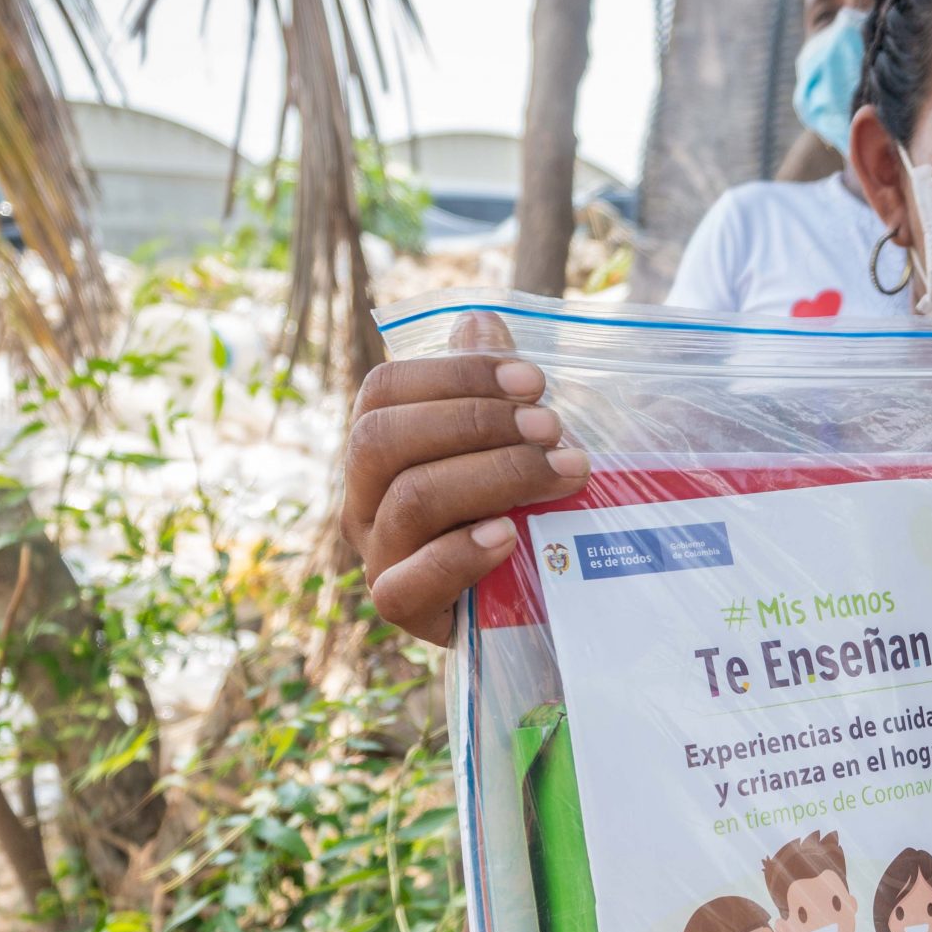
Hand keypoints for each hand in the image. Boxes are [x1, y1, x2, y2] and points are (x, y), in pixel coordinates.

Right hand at [342, 311, 590, 644]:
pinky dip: (459, 554)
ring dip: (495, 476)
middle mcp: (366, 498)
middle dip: (474, 422)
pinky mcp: (403, 609)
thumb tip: (480, 321)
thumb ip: (495, 390)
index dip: (457, 376)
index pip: (386, 390)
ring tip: (565, 473)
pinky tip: (510, 535)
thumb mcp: (520, 446)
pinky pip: (404, 584)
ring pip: (409, 501)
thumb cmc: (527, 509)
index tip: (534, 380)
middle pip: (383, 439)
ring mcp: (379, 555)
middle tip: (552, 427)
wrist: (546, 603)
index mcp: (383, 446)